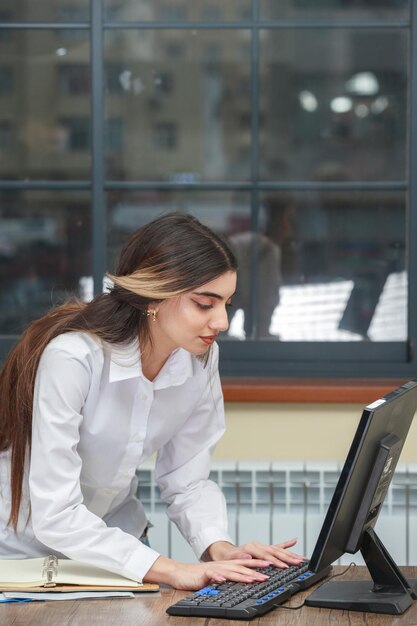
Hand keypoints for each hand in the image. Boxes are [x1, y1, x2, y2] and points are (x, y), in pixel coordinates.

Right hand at [144, 555, 271, 590]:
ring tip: (252, 578)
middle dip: (256, 570)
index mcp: (228, 566)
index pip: (247, 564)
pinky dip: (218, 577)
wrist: (182, 573)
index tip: (273, 566)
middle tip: (269, 574)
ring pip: (230, 571)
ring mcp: (214, 569)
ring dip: (242, 575)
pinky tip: (223, 580)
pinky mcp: (204, 574)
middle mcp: (223, 566)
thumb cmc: (201, 576)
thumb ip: (231, 577)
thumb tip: (246, 579)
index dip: (260, 564)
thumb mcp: (220, 576)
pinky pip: (212, 575)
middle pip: (242, 566)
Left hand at [207, 538, 304, 568]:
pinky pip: (277, 545)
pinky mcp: (264, 547)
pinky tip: (294, 541)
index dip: (276, 561)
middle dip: (287, 558)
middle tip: (298, 563)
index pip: (266, 555)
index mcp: (251, 547)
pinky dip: (286, 544)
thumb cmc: (228, 557)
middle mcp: (258, 545)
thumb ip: (239, 557)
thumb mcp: (230, 558)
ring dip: (290, 554)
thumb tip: (247, 557)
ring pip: (278, 549)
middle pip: (275, 551)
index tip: (284, 567)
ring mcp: (262, 545)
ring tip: (301, 558)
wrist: (225, 551)